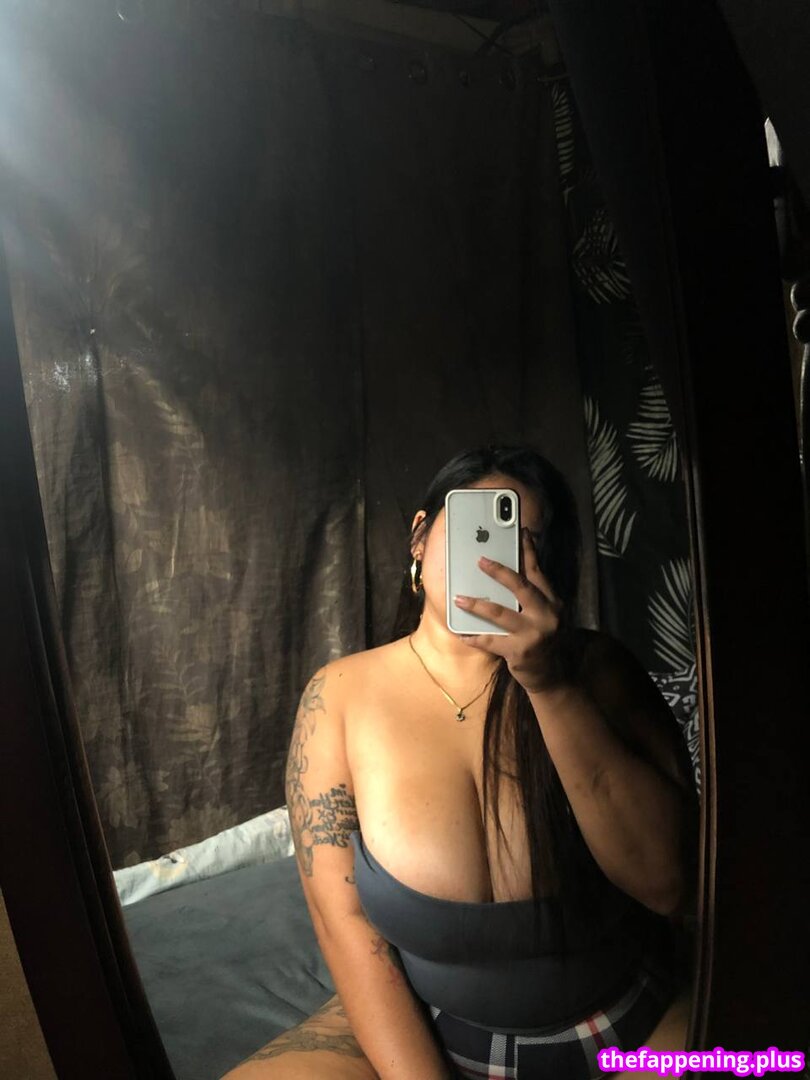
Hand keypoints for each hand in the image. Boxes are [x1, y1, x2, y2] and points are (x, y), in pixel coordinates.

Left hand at [453, 528, 577, 694]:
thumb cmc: (542, 638)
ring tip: (459, 598)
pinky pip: (490, 641)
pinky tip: (461, 633)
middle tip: (480, 561)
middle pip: (521, 587)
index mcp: (552, 602)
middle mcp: (546, 615)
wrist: (552, 675)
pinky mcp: (520, 652)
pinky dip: (474, 637)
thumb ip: (531, 596)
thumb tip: (506, 574)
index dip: (528, 551)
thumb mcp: (544, 615)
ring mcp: (534, 634)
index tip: (520, 532)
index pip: (538, 572)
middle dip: (499, 572)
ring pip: (500, 614)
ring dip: (477, 605)